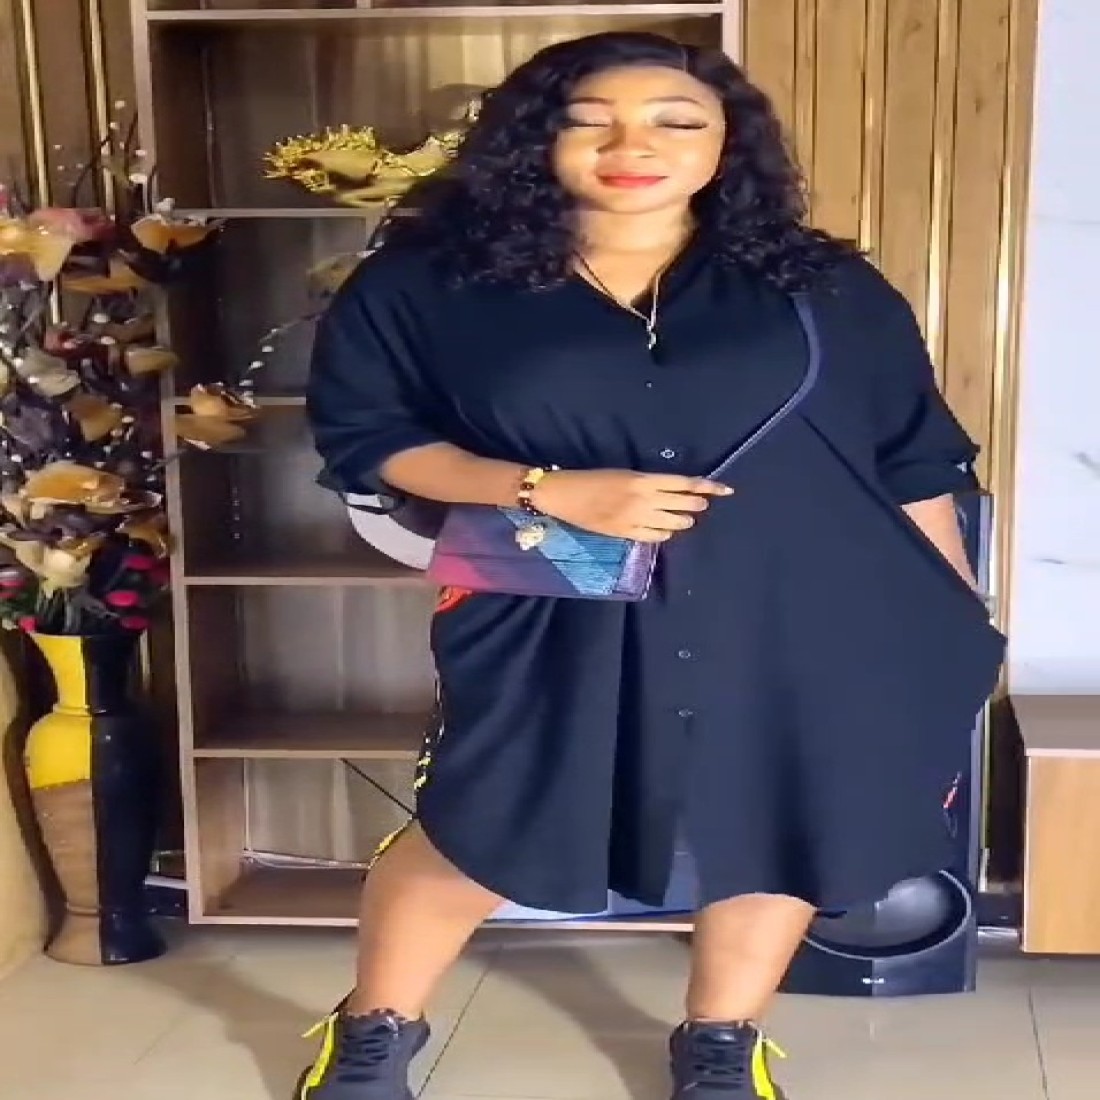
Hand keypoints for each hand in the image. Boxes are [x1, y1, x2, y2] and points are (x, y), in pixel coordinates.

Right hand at [529, 469, 732, 542]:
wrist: (564, 495)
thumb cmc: (593, 479)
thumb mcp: (624, 474)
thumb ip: (650, 484)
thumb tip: (674, 492)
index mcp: (643, 480)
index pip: (685, 483)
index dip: (708, 486)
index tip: (726, 489)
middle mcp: (644, 500)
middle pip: (684, 503)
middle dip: (697, 504)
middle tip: (701, 504)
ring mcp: (636, 519)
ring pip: (674, 523)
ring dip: (683, 520)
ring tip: (685, 518)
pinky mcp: (626, 533)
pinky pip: (656, 536)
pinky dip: (665, 532)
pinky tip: (665, 529)